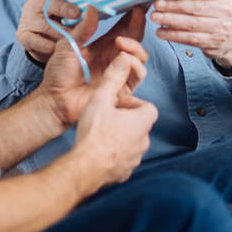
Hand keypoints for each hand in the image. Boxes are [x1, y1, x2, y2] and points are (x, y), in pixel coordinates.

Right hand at [16, 0, 85, 62]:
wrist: (43, 42)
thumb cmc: (61, 22)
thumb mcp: (68, 11)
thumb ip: (79, 6)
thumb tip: (98, 6)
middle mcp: (34, 4)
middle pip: (46, 1)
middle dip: (63, 7)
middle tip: (77, 13)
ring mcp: (27, 19)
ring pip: (43, 23)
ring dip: (59, 31)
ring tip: (73, 37)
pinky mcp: (23, 35)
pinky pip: (33, 40)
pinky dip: (46, 44)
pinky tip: (56, 48)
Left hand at [35, 5, 149, 127]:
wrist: (55, 101)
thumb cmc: (58, 74)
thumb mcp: (68, 45)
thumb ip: (83, 28)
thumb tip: (92, 7)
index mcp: (104, 44)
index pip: (125, 26)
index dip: (133, 14)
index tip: (138, 1)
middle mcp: (115, 56)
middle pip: (136, 38)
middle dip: (140, 24)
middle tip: (140, 11)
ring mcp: (120, 72)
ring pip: (141, 56)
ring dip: (135, 46)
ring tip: (121, 41)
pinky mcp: (122, 88)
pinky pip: (138, 75)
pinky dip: (135, 65)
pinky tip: (124, 59)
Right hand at [73, 52, 157, 187]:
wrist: (84, 168)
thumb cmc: (94, 133)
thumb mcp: (101, 98)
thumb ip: (113, 77)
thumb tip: (124, 58)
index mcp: (143, 122)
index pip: (147, 107)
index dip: (132, 104)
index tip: (117, 104)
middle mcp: (144, 142)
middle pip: (139, 125)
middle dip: (125, 121)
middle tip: (106, 118)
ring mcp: (134, 160)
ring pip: (131, 144)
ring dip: (119, 138)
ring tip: (100, 135)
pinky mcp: (123, 173)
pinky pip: (122, 161)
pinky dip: (113, 156)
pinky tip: (97, 152)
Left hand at [150, 0, 231, 67]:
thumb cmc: (216, 11)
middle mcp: (225, 10)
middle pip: (196, 7)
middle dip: (173, 6)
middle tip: (157, 4)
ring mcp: (220, 28)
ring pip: (192, 24)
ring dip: (170, 20)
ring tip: (155, 17)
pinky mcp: (212, 43)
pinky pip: (190, 39)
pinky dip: (173, 35)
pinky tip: (161, 32)